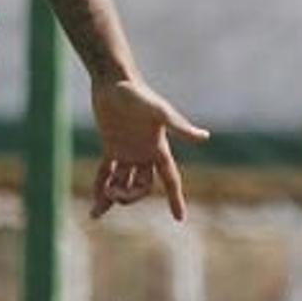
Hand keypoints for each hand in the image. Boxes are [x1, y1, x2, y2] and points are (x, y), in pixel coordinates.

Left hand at [89, 78, 210, 220]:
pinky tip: (95, 207)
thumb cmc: (138, 94)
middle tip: (115, 193)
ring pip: (124, 183)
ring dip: (114, 196)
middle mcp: (145, 153)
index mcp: (159, 148)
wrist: (114, 81)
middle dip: (131, 196)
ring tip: (99, 208)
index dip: (176, 198)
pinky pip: (106, 173)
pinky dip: (101, 188)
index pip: (171, 179)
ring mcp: (128, 151)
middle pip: (143, 186)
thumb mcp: (160, 112)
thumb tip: (205, 137)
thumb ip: (180, 127)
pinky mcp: (111, 146)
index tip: (180, 218)